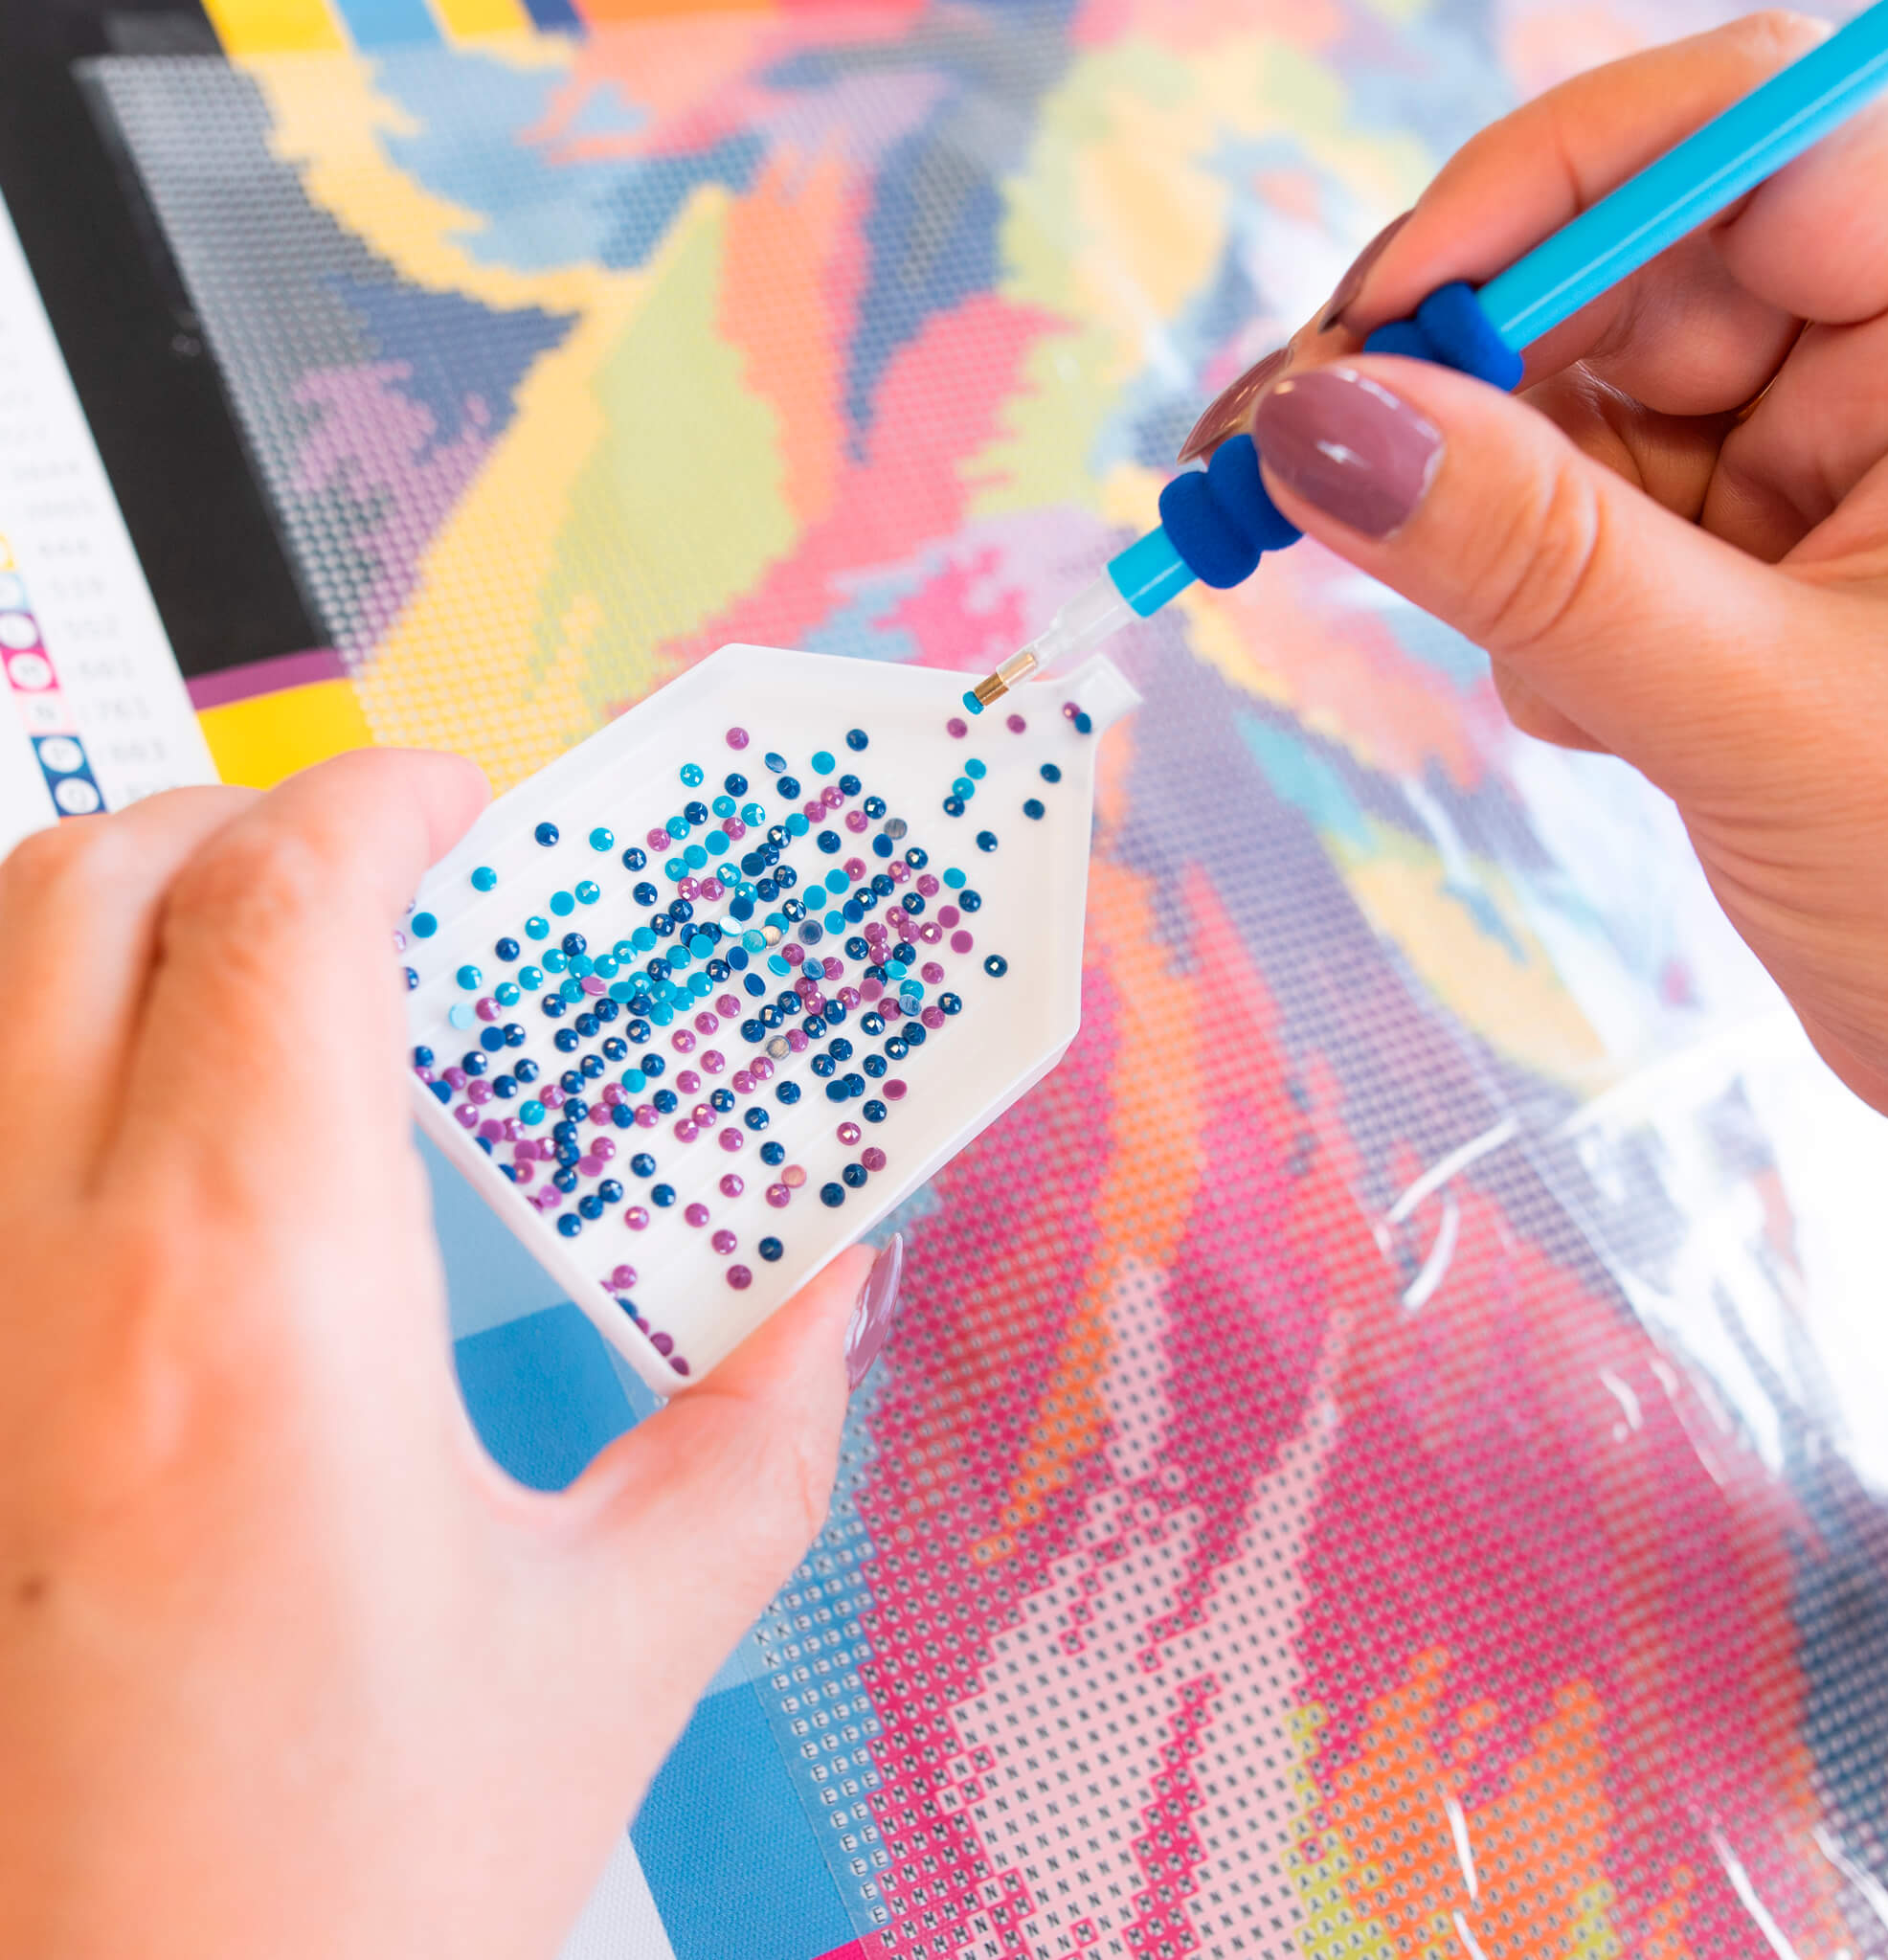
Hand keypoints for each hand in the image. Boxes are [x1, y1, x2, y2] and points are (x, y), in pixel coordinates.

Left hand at [0, 751, 873, 1957]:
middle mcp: (45, 1282)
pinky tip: (147, 1134)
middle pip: (85, 890)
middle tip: (373, 869)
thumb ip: (761, 1430)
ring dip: (117, 913)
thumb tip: (833, 1289)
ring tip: (260, 967)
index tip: (459, 804)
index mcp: (260, 1306)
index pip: (285, 918)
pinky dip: (39, 1049)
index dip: (378, 807)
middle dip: (238, 821)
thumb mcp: (624, 1645)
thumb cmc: (353, 1892)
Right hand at [1188, 11, 1887, 1173]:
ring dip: (1477, 513)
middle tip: (1278, 459)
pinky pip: (1576, 537)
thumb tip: (1317, 426)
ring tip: (1499, 649)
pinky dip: (1527, 609)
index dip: (1549, 189)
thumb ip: (1536, 560)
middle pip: (1625, 274)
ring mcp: (1811, 481)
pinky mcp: (1740, 584)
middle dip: (1450, 365)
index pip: (1750, 142)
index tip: (1379, 312)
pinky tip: (1580, 715)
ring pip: (1576, 414)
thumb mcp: (1759, 709)